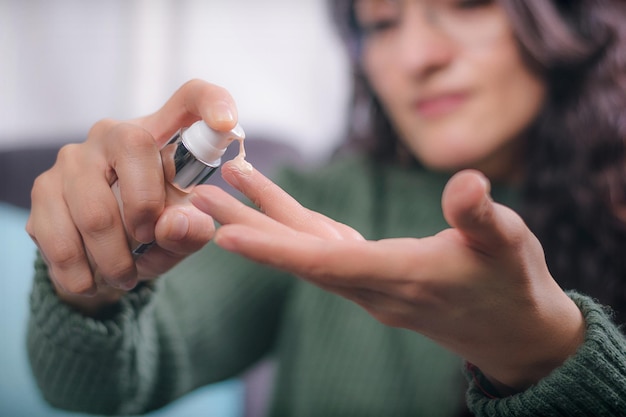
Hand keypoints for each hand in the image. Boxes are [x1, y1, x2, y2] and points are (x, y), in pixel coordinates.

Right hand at [26, 80, 234, 313]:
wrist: (99, 261)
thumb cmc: (153, 235)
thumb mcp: (183, 236)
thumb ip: (190, 231)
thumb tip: (170, 223)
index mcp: (160, 137)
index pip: (189, 99)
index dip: (211, 102)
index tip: (226, 123)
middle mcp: (114, 134)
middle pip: (135, 147)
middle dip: (146, 211)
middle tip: (148, 241)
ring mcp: (74, 158)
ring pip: (96, 211)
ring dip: (114, 258)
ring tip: (124, 275)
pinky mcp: (43, 188)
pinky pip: (61, 238)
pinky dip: (80, 272)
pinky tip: (90, 281)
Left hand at [191, 162, 584, 391]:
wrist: (512, 330)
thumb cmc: (511, 285)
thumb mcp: (509, 245)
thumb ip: (481, 218)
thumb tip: (469, 182)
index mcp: (400, 277)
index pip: (326, 264)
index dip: (277, 249)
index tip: (226, 235)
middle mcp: (372, 287)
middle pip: (298, 256)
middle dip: (245, 228)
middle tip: (195, 199)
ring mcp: (367, 284)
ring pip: (304, 250)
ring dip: (261, 220)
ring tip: (223, 185)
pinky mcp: (371, 275)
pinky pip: (322, 248)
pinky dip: (293, 226)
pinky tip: (273, 205)